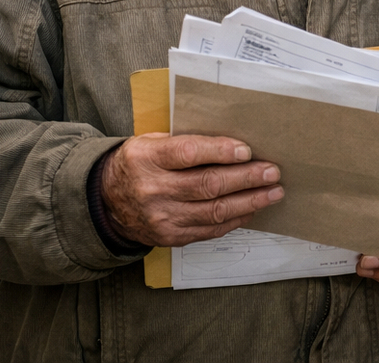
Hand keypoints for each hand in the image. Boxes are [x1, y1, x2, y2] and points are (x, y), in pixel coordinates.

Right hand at [99, 132, 283, 246]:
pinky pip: (210, 230)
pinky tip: (252, 208)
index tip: (247, 150)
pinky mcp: (170, 237)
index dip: (220, 151)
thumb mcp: (149, 142)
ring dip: (249, 201)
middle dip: (246, 178)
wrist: (106, 203)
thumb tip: (231, 142)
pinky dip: (235, 219)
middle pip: (208, 185)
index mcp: (146, 159)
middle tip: (272, 172)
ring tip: (272, 192)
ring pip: (214, 211)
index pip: (188, 153)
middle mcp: (153, 190)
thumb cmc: (137, 165)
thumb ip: (184, 141)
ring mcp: (162, 217)